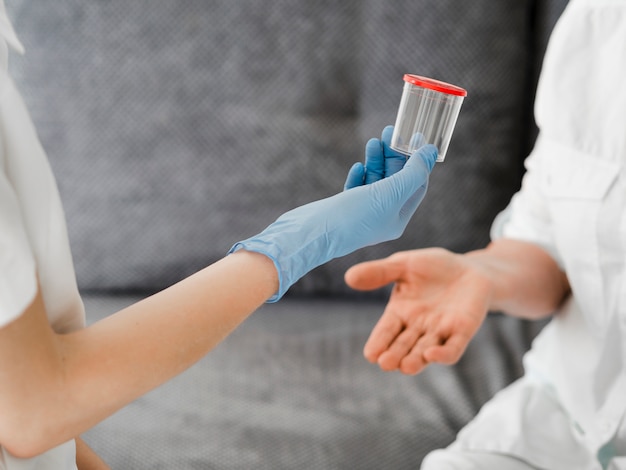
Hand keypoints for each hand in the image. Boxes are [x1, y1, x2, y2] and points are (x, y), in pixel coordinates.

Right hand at [229, 127, 437, 300]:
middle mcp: (383, 217)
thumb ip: (413, 171)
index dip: (419, 160)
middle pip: (397, 180)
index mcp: (399, 219)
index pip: (417, 184)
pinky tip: (359, 165)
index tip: (416, 136)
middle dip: (395, 155)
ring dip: (377, 160)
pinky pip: (358, 187)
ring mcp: (363, 213)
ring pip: (376, 181)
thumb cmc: (352, 217)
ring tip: (374, 141)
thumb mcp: (390, 192)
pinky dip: (361, 174)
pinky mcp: (344, 209)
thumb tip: (430, 151)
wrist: (310, 234)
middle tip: (391, 130)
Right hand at [345, 248, 491, 374]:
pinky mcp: (462, 331)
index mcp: (400, 313)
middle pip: (403, 346)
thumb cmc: (434, 267)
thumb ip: (379, 272)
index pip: (386, 331)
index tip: (370, 355)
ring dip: (416, 360)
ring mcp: (440, 331)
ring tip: (405, 367)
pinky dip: (443, 354)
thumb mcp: (404, 265)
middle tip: (386, 363)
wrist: (471, 269)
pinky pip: (452, 348)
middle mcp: (418, 327)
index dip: (378, 343)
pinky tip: (432, 355)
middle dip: (395, 355)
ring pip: (425, 352)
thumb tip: (349, 277)